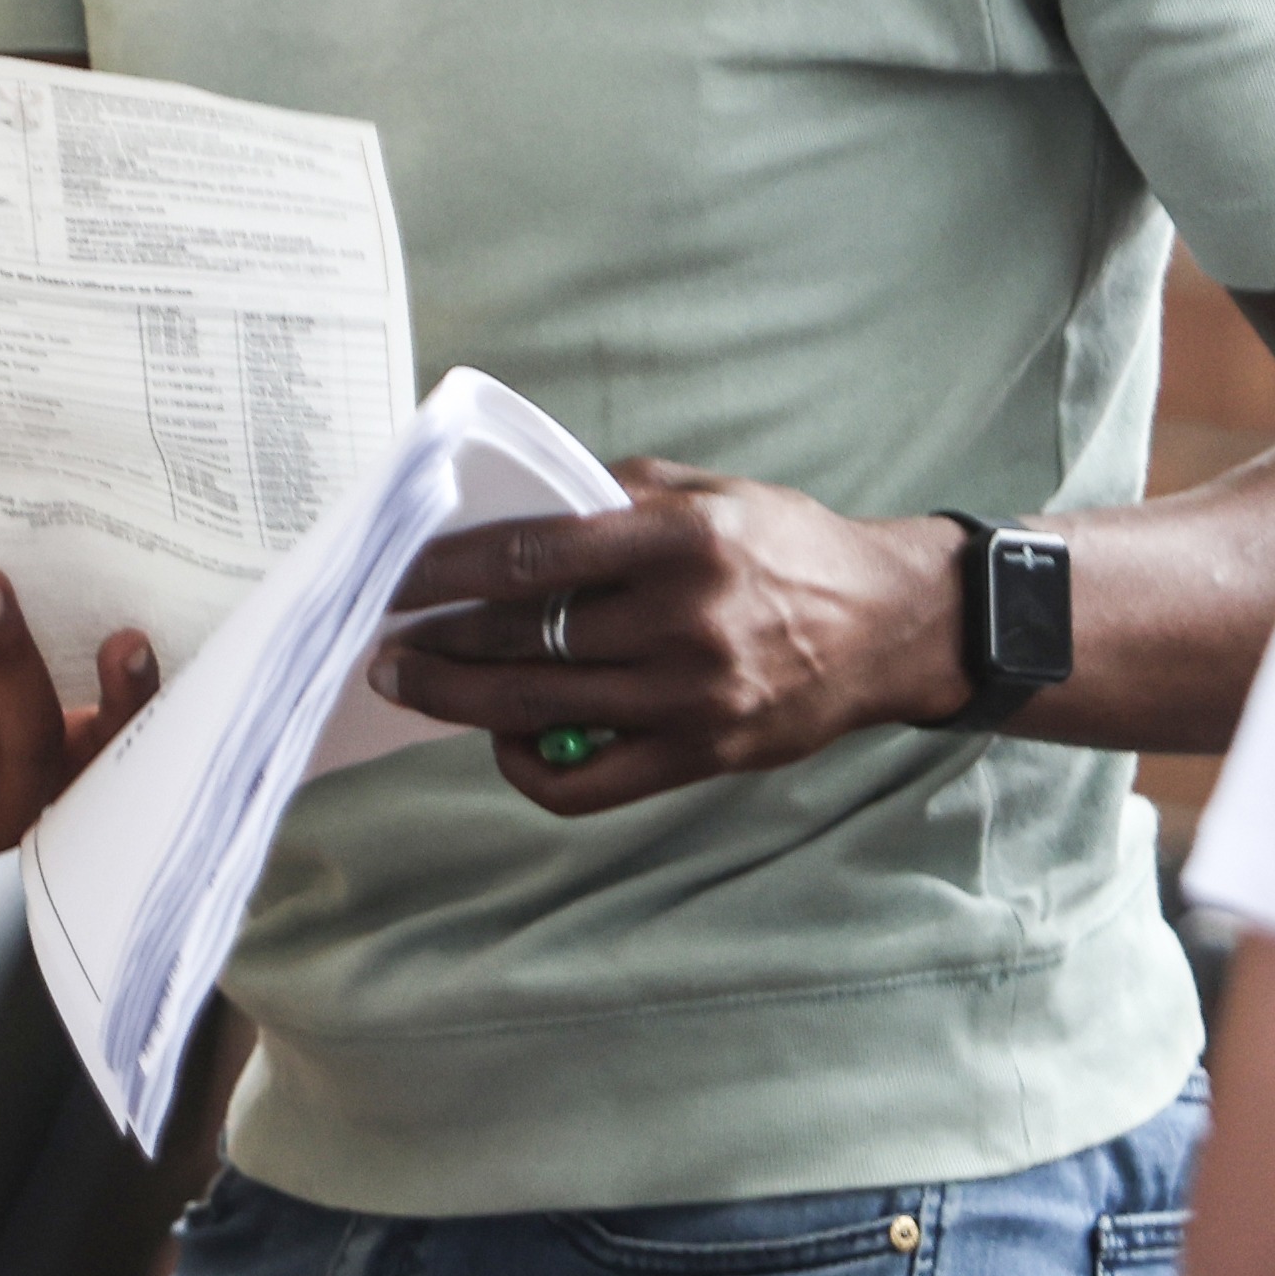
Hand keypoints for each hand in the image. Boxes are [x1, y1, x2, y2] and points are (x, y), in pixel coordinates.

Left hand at [374, 467, 961, 814]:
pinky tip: (504, 738)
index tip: (397, 574)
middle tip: (384, 638)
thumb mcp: (710, 493)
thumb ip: (612, 495)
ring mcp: (692, 698)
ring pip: (537, 709)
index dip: (448, 567)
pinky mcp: (701, 757)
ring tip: (413, 683)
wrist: (890, 627)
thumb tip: (506, 507)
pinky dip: (527, 766)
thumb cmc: (788, 549)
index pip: (533, 555)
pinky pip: (585, 782)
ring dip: (456, 699)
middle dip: (435, 640)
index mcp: (683, 539)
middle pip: (521, 637)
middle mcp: (685, 620)